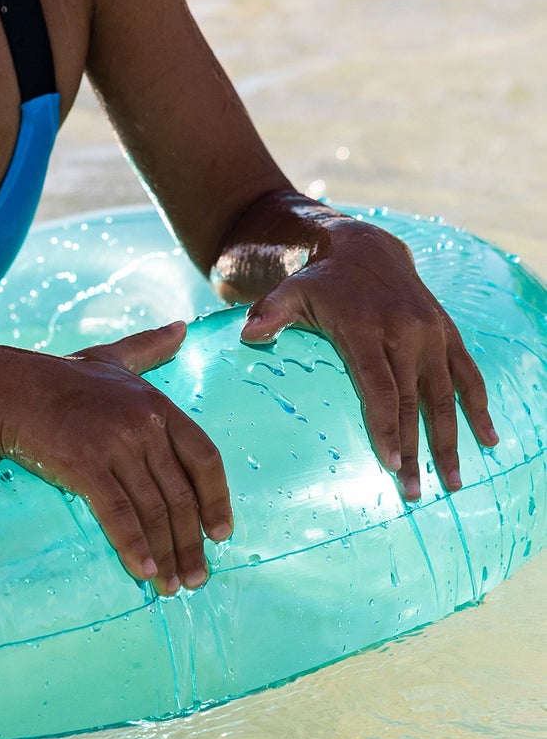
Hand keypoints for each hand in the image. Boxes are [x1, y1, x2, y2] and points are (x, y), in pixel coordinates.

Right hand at [0, 324, 232, 592]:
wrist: (5, 390)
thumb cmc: (58, 377)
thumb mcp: (112, 358)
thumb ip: (150, 347)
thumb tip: (182, 328)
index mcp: (157, 405)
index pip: (204, 458)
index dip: (217, 499)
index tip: (221, 534)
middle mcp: (144, 425)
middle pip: (182, 494)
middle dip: (192, 543)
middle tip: (198, 579)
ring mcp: (116, 446)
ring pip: (154, 511)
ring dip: (167, 555)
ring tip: (172, 587)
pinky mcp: (85, 467)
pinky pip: (119, 516)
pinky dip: (134, 547)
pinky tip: (143, 572)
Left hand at [239, 223, 497, 499]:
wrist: (366, 246)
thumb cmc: (320, 280)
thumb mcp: (291, 290)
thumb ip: (271, 313)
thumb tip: (248, 336)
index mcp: (365, 328)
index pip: (379, 387)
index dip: (386, 426)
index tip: (390, 463)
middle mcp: (405, 332)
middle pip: (412, 401)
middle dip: (416, 449)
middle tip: (415, 491)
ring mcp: (431, 333)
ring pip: (445, 395)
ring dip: (451, 439)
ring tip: (453, 481)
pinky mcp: (448, 333)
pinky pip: (468, 374)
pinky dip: (480, 406)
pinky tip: (489, 438)